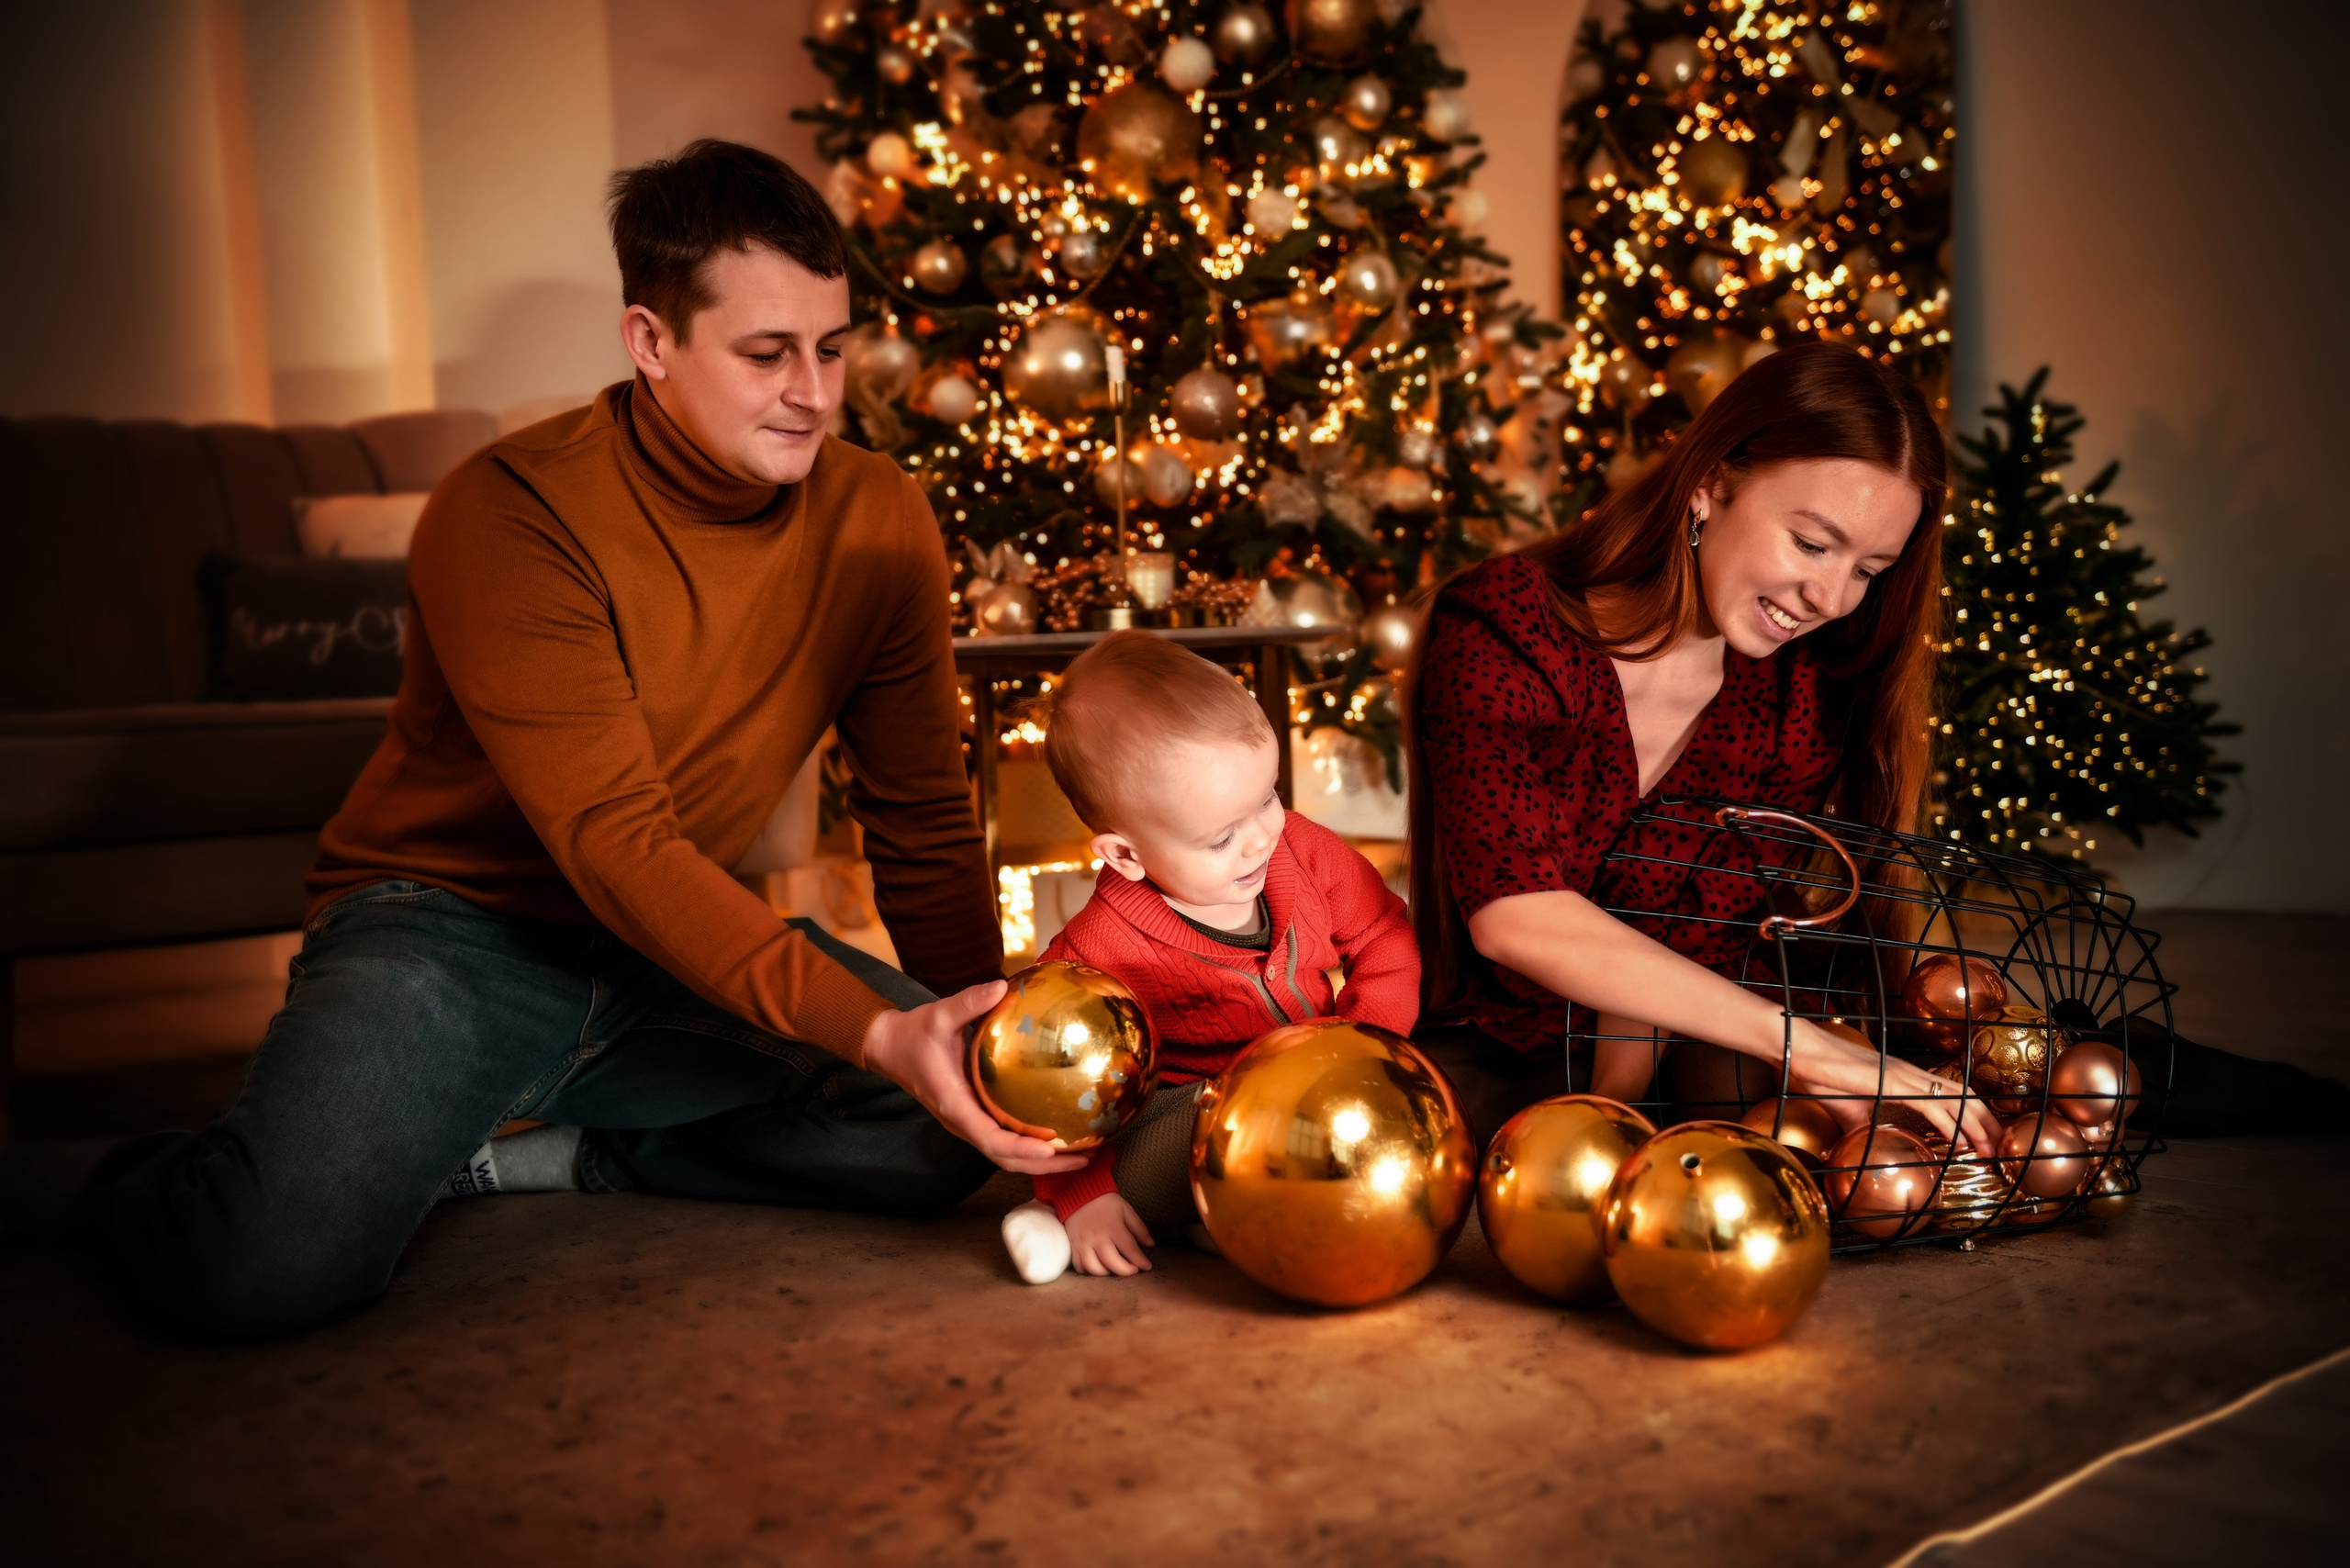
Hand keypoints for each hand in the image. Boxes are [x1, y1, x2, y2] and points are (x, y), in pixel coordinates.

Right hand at [861, 981, 1089, 1175]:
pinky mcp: (975, 1117)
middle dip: (1045, 1164)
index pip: (990, 1139)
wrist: (890, 1048)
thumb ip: (969, 1002)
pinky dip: (1033, 1145)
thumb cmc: (914, 1034)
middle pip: (1006, 1158)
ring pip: (1007, 1154)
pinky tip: (1060, 1134)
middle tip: (1085, 1157)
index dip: (1020, 1148)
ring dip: (1043, 1160)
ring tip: (1082, 1153)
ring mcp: (969, 1123)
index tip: (1050, 1149)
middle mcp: (963, 1122)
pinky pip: (1006, 1139)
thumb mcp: (938, 1014)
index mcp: (954, 1105)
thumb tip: (1001, 986)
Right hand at [1065, 1193, 1154, 1275]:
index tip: (1147, 1266)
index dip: (1140, 1261)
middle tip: (1133, 1270)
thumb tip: (1150, 1244)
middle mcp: (1098, 1237)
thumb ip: (1139, 1228)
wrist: (1080, 1194)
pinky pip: (1078, 1265)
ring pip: (1093, 1267)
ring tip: (1114, 1269)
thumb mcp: (1126, 1210)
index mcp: (1113, 1227)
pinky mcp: (1073, 1245)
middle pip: (1112, 1262)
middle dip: (1125, 1271)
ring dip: (1106, 1273)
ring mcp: (1084, 1242)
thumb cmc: (1105, 1203)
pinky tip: (1096, 1267)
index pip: (1129, 1249)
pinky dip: (1087, 1270)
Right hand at [1784, 1019, 2003, 1155]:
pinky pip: (1933, 1106)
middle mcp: (1913, 1074)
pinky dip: (1952, 1126)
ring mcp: (1906, 1077)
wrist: (1803, 1054)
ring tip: (1990, 1149)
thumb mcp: (1852, 1113)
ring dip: (1978, 1127)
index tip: (1983, 1141)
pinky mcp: (1896, 1083)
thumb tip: (1873, 1149)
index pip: (1951, 1096)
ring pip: (1957, 1100)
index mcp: (1906, 1078)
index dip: (1973, 1117)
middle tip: (1999, 1148)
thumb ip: (1869, 1127)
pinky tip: (1962, 1144)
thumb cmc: (1822, 1079)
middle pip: (1965, 1096)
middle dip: (1987, 1123)